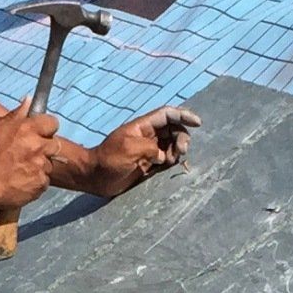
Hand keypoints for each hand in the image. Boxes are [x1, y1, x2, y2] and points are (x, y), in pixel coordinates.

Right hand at [0, 101, 57, 209]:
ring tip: (22, 168)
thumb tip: (29, 99)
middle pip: (55, 144)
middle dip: (45, 147)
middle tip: (30, 151)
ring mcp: (40, 167)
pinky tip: (23, 179)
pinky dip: (36, 180)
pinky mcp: (40, 184)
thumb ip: (17, 113)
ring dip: (40, 165)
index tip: (41, 131)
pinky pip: (44, 180)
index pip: (53, 122)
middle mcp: (38, 147)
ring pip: (48, 164)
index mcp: (28, 129)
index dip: (47, 127)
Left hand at [78, 106, 200, 199]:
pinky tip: (170, 165)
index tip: (198, 123)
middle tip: (181, 150)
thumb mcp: (130, 149)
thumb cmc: (109, 160)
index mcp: (143, 126)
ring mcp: (149, 150)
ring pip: (172, 145)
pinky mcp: (149, 164)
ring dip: (178, 150)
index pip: (167, 115)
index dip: (183, 116)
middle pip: (174, 129)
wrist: (95, 177)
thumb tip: (163, 155)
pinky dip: (173, 161)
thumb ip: (150, 148)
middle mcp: (148, 136)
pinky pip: (167, 159)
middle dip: (182, 137)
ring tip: (172, 159)